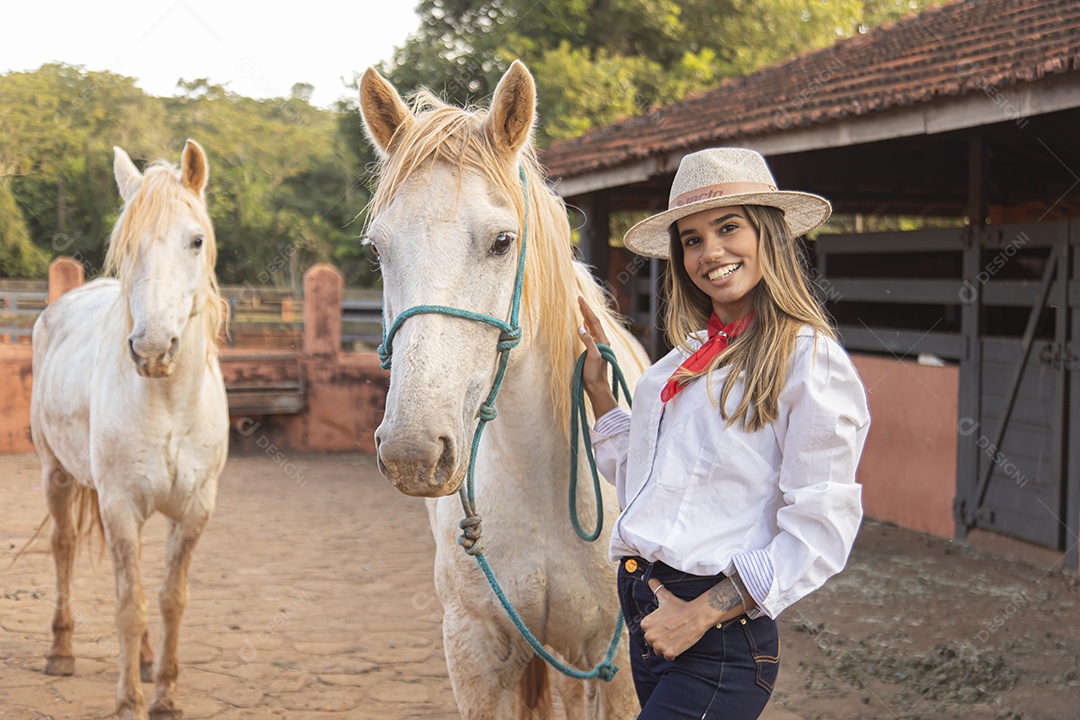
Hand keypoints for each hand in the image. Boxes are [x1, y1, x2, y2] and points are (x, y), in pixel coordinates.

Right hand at [577, 297, 617, 415]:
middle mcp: (602, 341)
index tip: (579, 299)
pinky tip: (583, 324)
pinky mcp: (593, 350)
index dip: (586, 309)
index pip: (594, 321)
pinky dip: (586, 326)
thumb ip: (588, 342)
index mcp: (602, 340)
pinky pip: (590, 333)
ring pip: (592, 326)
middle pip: (593, 321)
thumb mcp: (592, 357)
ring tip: (581, 307)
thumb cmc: (595, 374)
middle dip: (586, 310)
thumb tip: (581, 327)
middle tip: (579, 298)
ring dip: (586, 316)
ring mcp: (598, 345)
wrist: (597, 387)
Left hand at [641, 579, 713, 659]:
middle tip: (673, 630)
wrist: (696, 616)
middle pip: (653, 643)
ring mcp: (659, 645)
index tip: (667, 624)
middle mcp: (649, 635)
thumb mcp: (665, 597)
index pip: (649, 632)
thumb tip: (650, 580)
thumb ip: (656, 589)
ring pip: (660, 651)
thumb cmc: (680, 607)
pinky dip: (674, 653)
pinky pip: (668, 657)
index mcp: (645, 624)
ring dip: (668, 646)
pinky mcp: (669, 652)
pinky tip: (679, 642)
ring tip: (676, 636)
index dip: (659, 629)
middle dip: (662, 639)